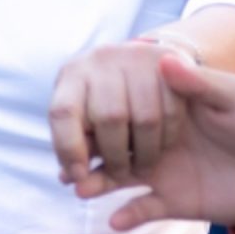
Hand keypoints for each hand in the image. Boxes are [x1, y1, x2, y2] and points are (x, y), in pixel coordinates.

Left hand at [48, 40, 191, 185]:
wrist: (140, 62)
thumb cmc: (103, 102)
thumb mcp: (85, 119)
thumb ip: (78, 148)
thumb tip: (70, 178)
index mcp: (72, 74)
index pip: (63, 112)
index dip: (69, 148)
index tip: (79, 176)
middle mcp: (101, 59)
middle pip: (109, 118)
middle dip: (115, 156)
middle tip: (120, 174)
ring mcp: (135, 56)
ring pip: (144, 119)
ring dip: (144, 152)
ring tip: (140, 165)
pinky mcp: (166, 58)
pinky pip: (171, 111)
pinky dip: (168, 137)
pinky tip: (161, 144)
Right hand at [71, 51, 234, 230]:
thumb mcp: (233, 94)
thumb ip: (198, 82)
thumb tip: (163, 59)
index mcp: (164, 106)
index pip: (120, 104)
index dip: (97, 109)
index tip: (80, 110)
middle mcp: (155, 137)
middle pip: (108, 142)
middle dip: (87, 148)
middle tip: (70, 154)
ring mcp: (162, 169)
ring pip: (117, 176)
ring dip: (97, 182)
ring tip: (78, 186)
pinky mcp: (175, 200)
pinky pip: (144, 209)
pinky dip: (129, 215)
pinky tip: (115, 220)